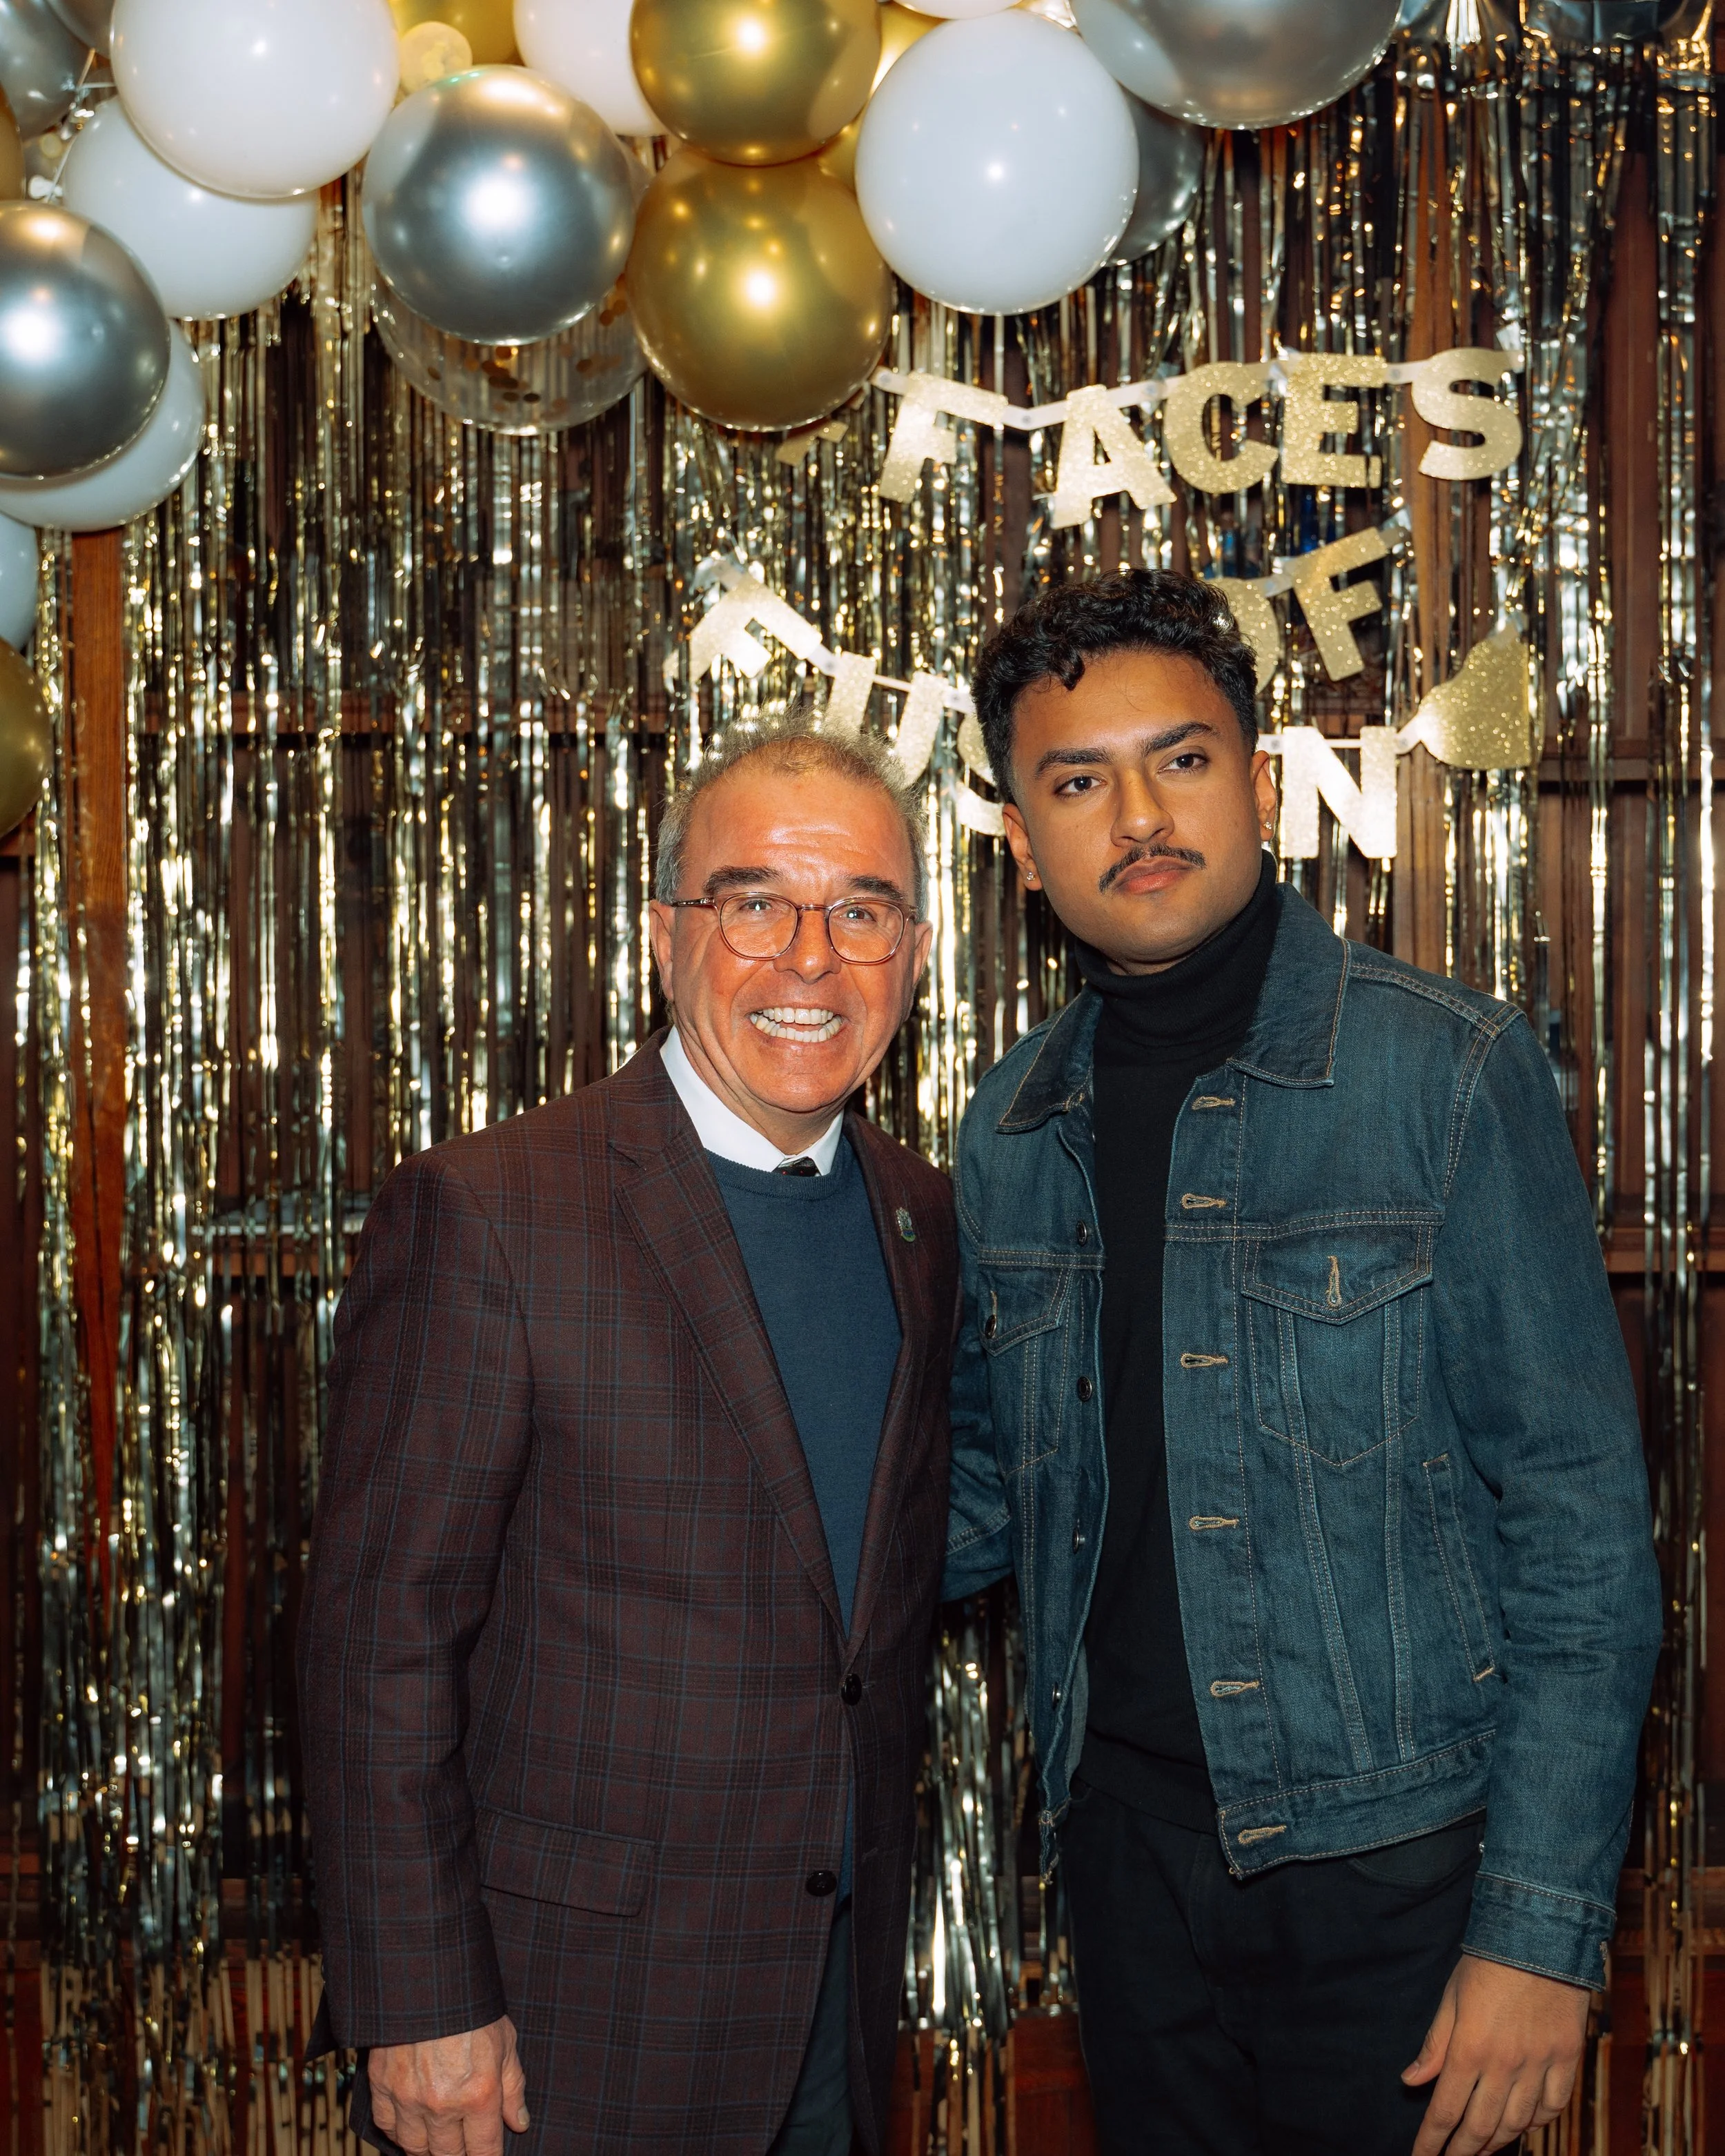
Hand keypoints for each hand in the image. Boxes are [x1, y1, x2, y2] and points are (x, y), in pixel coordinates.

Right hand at [368, 2016, 528, 2154]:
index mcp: (479, 2094)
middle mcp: (443, 2104)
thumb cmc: (471, 2006)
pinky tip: (411, 2123)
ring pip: (416, 2148)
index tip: (487, 2155)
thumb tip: (519, 2123)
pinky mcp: (382, 2087)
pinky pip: (388, 2127)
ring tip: (439, 2138)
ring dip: (429, 2147)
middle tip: (464, 2143)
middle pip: (449, 2155)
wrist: (429, 1977)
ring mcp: (409, 2098)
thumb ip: (513, 2087)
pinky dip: (399, 2131)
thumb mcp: (505, 2042)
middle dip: (460, 2154)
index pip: (483, 2151)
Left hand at [1404, 1954, 1589, 2154]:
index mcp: (1470, 2049)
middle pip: (1481, 2127)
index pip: (1445, 2110)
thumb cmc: (1488, 1962)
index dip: (1431, 2140)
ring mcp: (1540, 2064)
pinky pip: (1553, 2106)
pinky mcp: (1567, 2058)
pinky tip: (1523, 2126)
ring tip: (1481, 2150)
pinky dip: (1536, 2123)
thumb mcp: (1451, 1997)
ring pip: (1517, 2123)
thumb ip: (1434, 2045)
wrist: (1541, 1934)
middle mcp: (1505, 2065)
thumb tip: (1411, 2081)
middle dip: (1462, 2152)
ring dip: (1497, 2142)